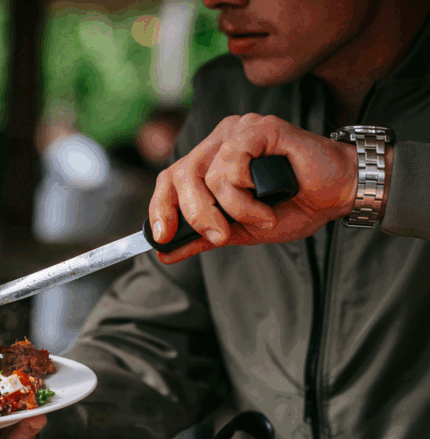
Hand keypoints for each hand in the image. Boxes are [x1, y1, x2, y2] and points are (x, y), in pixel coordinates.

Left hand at [149, 114, 364, 263]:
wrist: (338, 196)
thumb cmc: (292, 206)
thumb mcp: (238, 229)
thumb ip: (201, 237)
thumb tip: (163, 252)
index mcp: (210, 159)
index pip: (169, 178)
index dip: (159, 208)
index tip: (162, 238)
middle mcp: (219, 140)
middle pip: (180, 175)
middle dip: (195, 214)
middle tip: (219, 236)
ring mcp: (238, 130)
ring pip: (208, 176)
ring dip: (234, 208)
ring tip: (262, 217)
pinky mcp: (259, 127)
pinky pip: (232, 165)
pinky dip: (247, 194)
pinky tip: (270, 198)